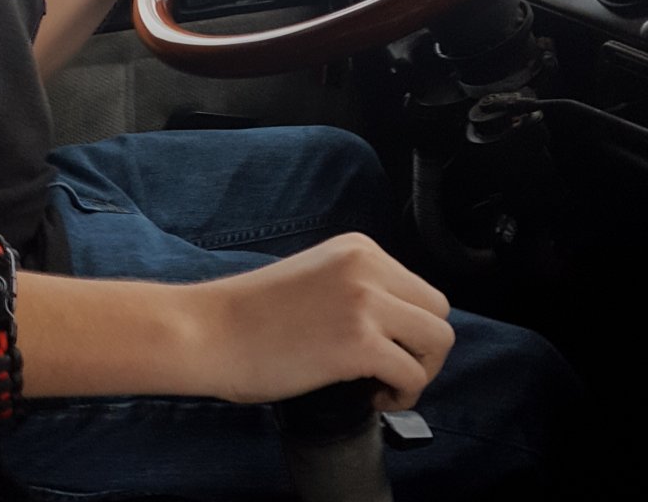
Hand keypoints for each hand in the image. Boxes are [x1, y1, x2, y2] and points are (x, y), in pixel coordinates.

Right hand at [191, 233, 454, 410]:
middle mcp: (367, 266)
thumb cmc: (250, 315)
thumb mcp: (315, 276)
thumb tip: (393, 323)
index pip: (417, 288)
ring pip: (438, 339)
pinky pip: (413, 375)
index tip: (383, 348)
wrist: (209, 331)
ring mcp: (364, 302)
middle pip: (437, 310)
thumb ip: (355, 287)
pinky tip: (372, 399)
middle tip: (390, 372)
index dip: (408, 327)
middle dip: (423, 348)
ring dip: (420, 371)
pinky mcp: (358, 343)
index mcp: (358, 248)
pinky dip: (402, 396)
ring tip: (385, 386)